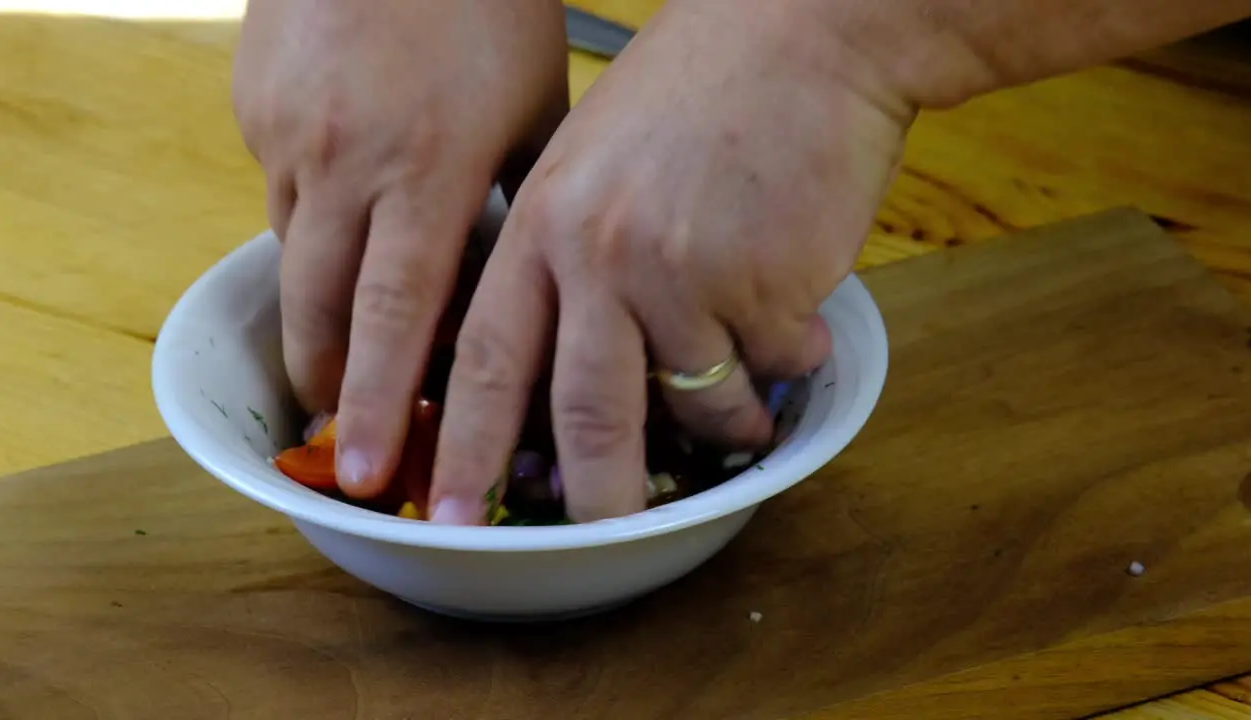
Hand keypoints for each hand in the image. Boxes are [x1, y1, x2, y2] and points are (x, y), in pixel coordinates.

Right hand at [232, 0, 568, 497]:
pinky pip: (279, 191)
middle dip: (332, 386)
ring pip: (296, 256)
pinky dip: (312, 222)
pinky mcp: (254, 106)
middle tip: (343, 439)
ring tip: (345, 350)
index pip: (395, 315)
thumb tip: (527, 280)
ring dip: (322, 308)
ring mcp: (288, 133)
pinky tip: (348, 208)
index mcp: (427, 168)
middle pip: (322, 307)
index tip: (371, 467)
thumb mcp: (535, 106)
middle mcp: (346, 161)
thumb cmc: (487, 4)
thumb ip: (524, 201)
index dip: (381, 401)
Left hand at [428, 1, 913, 523]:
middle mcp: (597, 255)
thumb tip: (565, 365)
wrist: (803, 33)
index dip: (463, 445)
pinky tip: (794, 314)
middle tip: (598, 538)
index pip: (486, 359)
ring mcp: (679, 272)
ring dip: (728, 421)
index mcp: (542, 225)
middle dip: (592, 496)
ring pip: (697, 402)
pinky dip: (788, 360)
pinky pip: (772, 365)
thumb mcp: (592, 159)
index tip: (447, 511)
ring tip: (749, 410)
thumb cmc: (700, 92)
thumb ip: (563, 254)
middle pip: (583, 414)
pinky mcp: (760, 283)